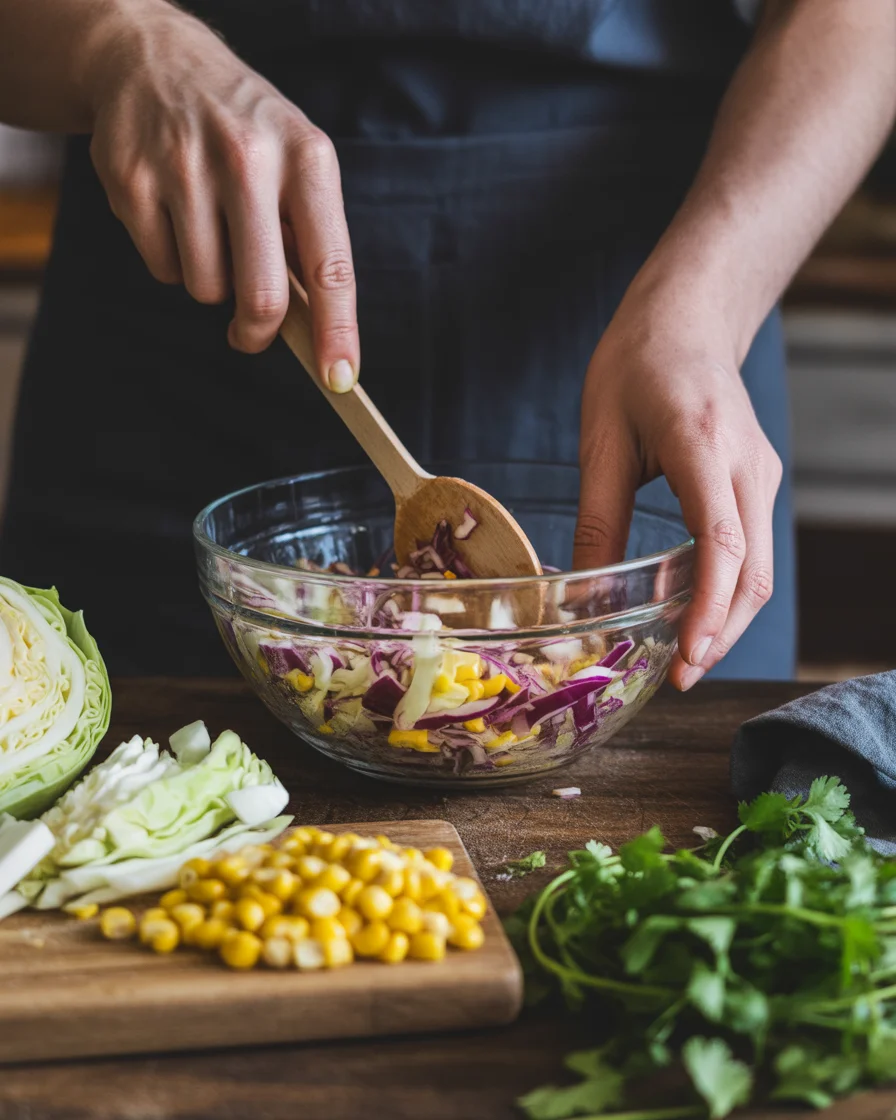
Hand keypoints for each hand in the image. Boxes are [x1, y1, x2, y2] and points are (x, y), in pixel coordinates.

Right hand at [85, 3, 357, 386]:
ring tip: (211, 232)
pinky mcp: (130, 179)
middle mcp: (247, 157)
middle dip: (257, 332)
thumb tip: (315, 333)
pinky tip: (175, 216)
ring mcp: (182, 166)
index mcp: (306, 157)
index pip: (329, 265)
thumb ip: (309, 240)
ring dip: (212, 284)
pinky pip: (162, 269)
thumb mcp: (295, 162)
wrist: (154, 59)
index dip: (337, 330)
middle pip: (260, 296)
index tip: (340, 378)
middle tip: (251, 333)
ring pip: (206, 289)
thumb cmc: (245, 131)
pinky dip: (173, 262)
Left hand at [573, 275, 781, 689]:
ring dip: (729, 619)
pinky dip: (730, 590)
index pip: (722, 540)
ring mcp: (761, 473)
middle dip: (721, 633)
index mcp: (702, 443)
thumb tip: (583, 592)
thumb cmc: (635, 366)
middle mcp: (747, 463)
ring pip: (761, 567)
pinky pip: (753, 547)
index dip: (709, 607)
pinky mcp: (758, 481)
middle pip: (754, 570)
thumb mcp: (600, 439)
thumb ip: (598, 518)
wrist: (687, 319)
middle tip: (679, 678)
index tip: (686, 656)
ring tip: (685, 660)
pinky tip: (694, 613)